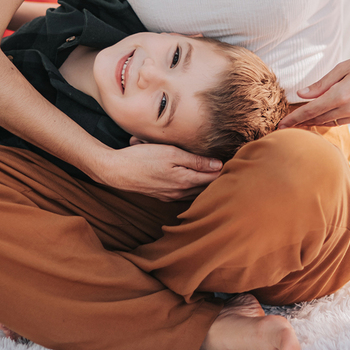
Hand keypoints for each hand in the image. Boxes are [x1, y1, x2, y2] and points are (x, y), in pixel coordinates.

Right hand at [94, 142, 221, 200]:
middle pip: (206, 188)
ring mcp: (170, 195)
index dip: (224, 170)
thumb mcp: (171, 153)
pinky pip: (183, 193)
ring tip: (212, 172)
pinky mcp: (162, 195)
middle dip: (216, 178)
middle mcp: (180, 192)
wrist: (116, 171)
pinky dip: (190, 186)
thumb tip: (218, 165)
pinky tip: (191, 178)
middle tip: (227, 166)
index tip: (233, 161)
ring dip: (203, 183)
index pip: (214, 178)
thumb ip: (196, 160)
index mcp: (186, 181)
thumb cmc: (143, 158)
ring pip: (195, 191)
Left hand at [279, 44, 349, 128]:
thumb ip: (321, 83)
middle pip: (320, 120)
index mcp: (342, 95)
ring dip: (318, 122)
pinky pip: (347, 121)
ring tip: (303, 121)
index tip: (280, 125)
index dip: (294, 119)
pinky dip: (336, 118)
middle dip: (302, 123)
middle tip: (287, 124)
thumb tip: (302, 94)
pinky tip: (328, 114)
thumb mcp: (343, 67)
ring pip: (333, 122)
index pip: (311, 111)